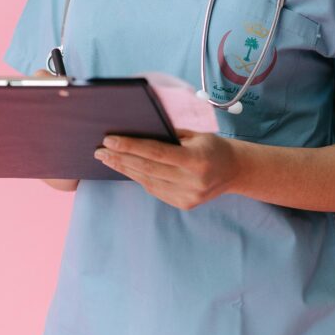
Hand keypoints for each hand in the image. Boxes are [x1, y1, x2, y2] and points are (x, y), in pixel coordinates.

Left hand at [93, 129, 240, 209]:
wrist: (234, 171)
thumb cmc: (212, 146)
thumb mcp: (196, 134)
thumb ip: (169, 134)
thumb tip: (136, 130)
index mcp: (197, 161)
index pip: (157, 153)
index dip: (131, 147)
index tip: (109, 140)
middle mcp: (192, 182)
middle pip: (148, 169)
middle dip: (121, 159)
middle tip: (100, 151)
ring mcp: (188, 197)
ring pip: (148, 182)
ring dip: (125, 169)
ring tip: (107, 159)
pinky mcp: (184, 205)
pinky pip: (155, 190)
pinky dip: (139, 178)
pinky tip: (126, 168)